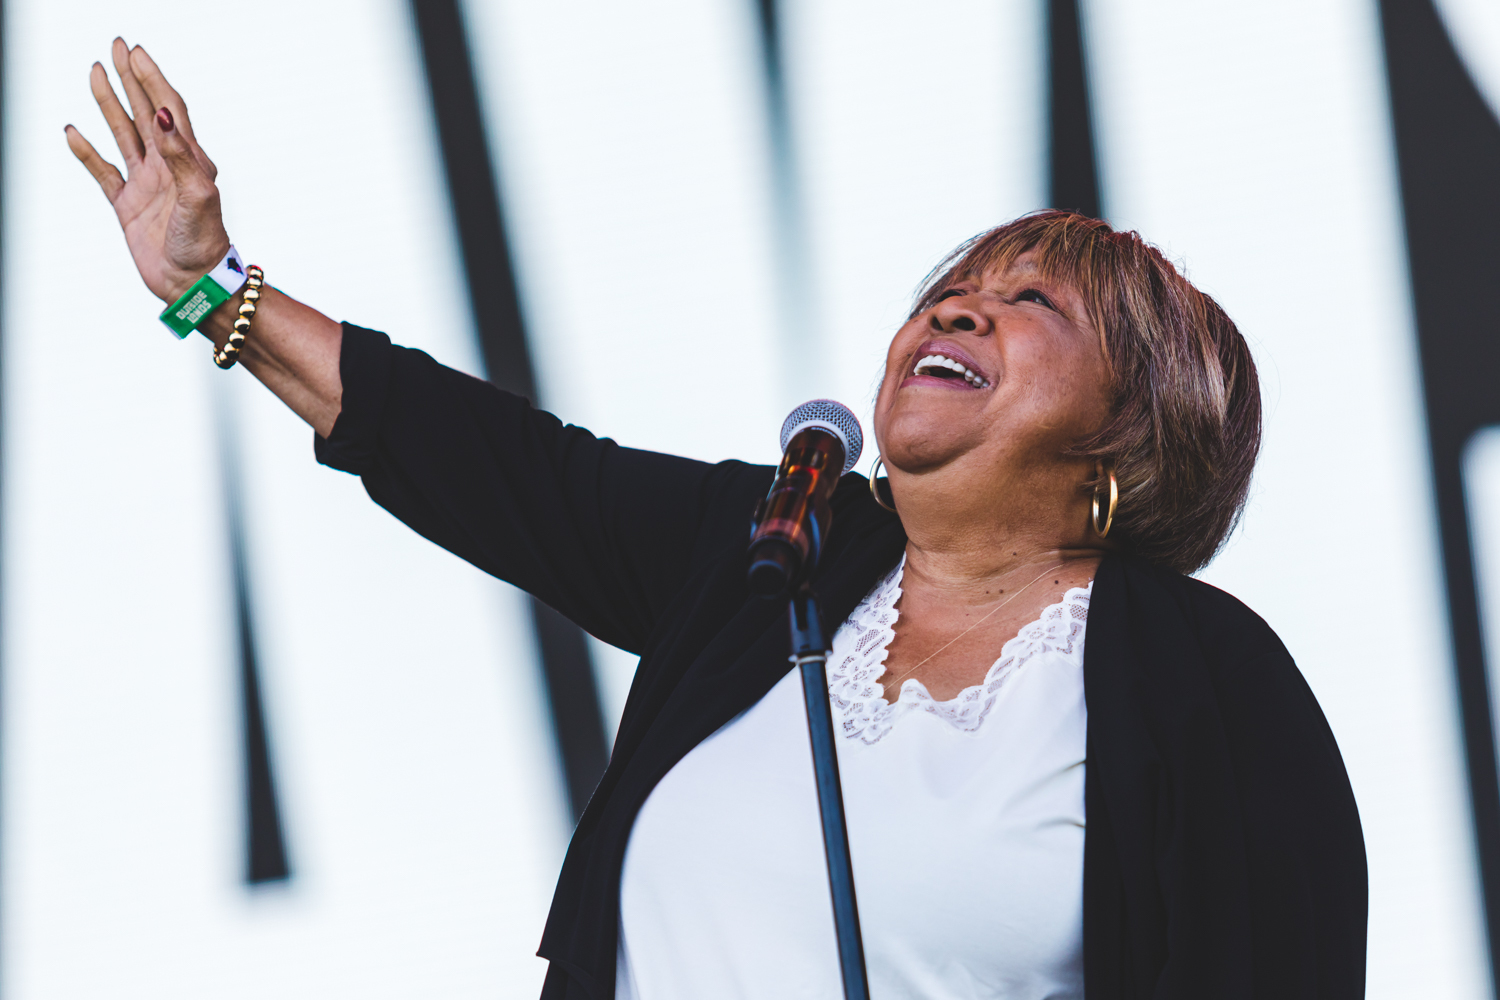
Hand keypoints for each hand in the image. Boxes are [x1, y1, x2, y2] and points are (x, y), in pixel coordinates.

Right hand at [65, 39, 228, 303]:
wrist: (193, 284)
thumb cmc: (204, 243)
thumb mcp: (199, 195)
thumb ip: (181, 154)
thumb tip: (163, 113)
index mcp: (190, 160)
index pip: (169, 109)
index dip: (152, 79)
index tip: (136, 52)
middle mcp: (168, 168)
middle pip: (145, 112)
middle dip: (132, 79)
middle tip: (117, 46)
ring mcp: (146, 185)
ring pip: (123, 134)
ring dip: (110, 104)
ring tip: (95, 72)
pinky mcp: (128, 206)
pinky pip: (103, 172)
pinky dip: (86, 151)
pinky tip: (72, 131)